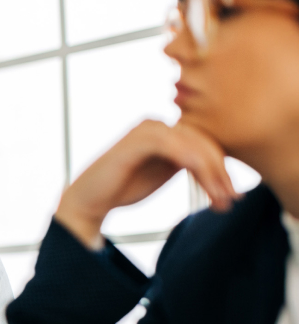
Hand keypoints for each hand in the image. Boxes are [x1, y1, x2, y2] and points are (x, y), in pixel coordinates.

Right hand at [56, 120, 237, 246]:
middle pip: (203, 143)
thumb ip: (186, 161)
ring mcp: (148, 129)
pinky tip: (206, 186)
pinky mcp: (139, 139)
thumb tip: (220, 169)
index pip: (204, 143)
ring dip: (213, 175)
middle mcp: (158, 123)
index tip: (233, 196)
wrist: (90, 199)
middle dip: (221, 174)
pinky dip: (195, 166)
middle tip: (233, 200)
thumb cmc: (124, 187)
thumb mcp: (164, 171)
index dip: (223, 168)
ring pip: (194, 146)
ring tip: (221, 200)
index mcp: (164, 130)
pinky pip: (176, 148)